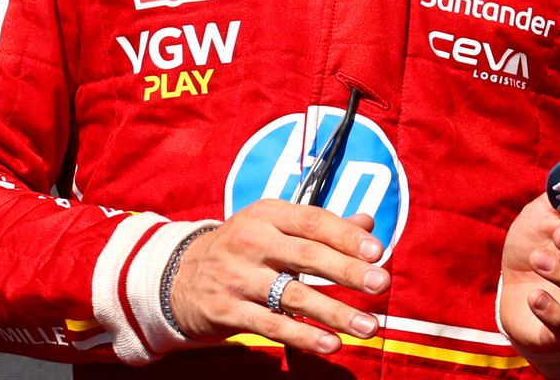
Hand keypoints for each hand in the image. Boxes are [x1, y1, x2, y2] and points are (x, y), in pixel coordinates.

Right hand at [168, 200, 390, 354]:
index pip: (313, 220)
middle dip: (348, 272)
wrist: (178, 276)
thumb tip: (368, 221)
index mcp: (267, 215)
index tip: (377, 251)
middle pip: (308, 256)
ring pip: (294, 296)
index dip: (346, 235)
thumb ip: (321, 226)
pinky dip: (304, 336)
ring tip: (368, 327)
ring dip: (335, 313)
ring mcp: (238, 277)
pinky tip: (331, 344)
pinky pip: (272, 325)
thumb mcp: (274, 226)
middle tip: (381, 284)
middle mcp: (252, 242)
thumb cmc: (241, 248)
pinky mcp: (228, 311)